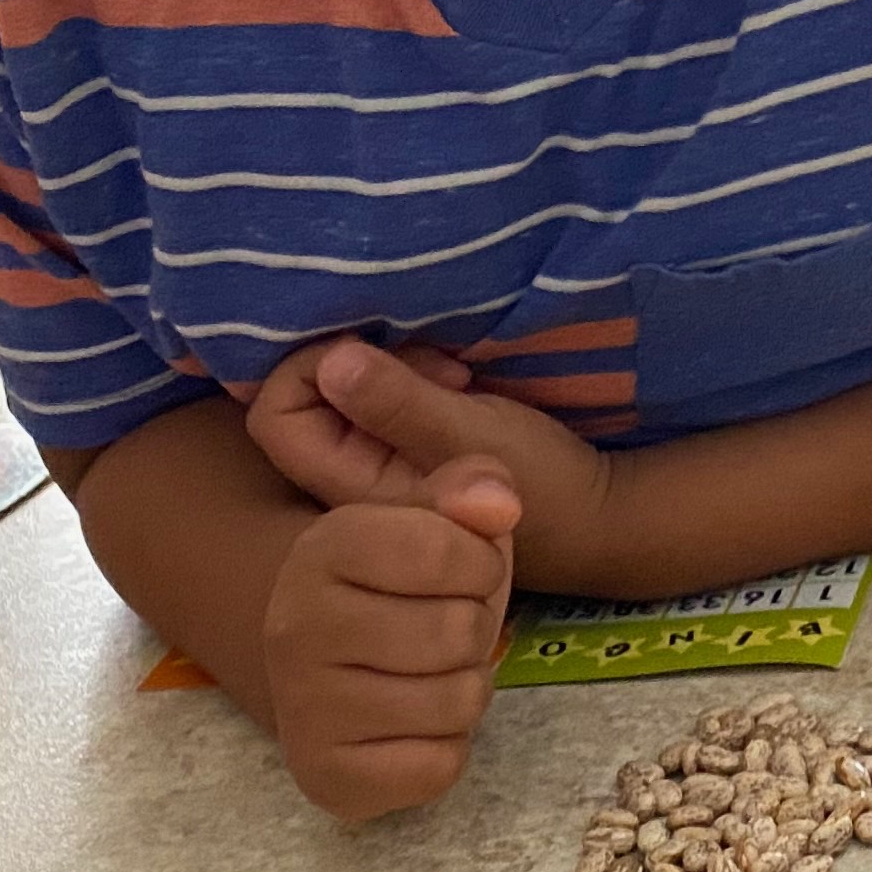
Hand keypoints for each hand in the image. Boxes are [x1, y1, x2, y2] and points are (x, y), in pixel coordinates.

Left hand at [247, 338, 613, 581]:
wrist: (595, 514)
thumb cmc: (539, 482)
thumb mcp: (470, 436)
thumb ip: (399, 403)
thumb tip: (331, 361)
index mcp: (349, 483)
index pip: (276, 417)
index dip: (309, 370)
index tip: (374, 357)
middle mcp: (351, 475)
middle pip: (304, 399)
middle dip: (356, 363)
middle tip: (426, 365)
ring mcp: (380, 461)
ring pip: (343, 393)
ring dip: (390, 365)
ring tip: (449, 372)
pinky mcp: (410, 446)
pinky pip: (380, 398)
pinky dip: (410, 375)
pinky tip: (456, 381)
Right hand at [257, 455, 521, 818]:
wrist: (329, 661)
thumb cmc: (403, 582)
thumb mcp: (437, 518)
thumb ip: (473, 489)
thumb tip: (498, 503)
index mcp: (324, 548)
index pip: (444, 550)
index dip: (478, 563)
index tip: (458, 572)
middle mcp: (296, 627)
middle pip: (456, 632)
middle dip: (473, 630)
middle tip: (440, 631)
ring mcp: (302, 707)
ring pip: (456, 702)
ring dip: (464, 690)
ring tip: (427, 675)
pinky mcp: (323, 775)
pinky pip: (438, 767)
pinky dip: (445, 749)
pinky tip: (411, 727)